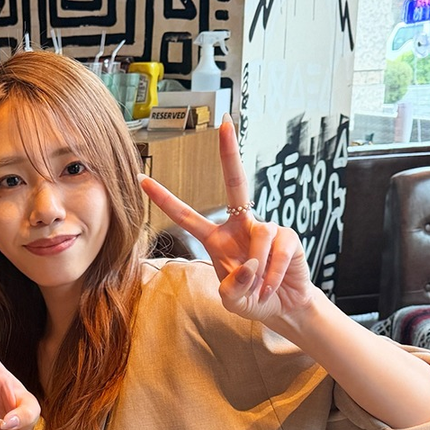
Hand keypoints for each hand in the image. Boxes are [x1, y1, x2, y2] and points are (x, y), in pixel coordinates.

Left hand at [140, 118, 318, 324]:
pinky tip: (273, 285)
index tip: (142, 177)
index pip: (186, 215)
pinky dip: (273, 273)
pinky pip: (277, 249)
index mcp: (216, 239)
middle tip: (225, 122)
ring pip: (259, 236)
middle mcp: (240, 226)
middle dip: (230, 153)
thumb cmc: (253, 299)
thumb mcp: (232, 301)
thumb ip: (232, 288)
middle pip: (235, 183)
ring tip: (261, 288)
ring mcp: (265, 228)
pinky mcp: (288, 237)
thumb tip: (249, 264)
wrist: (284, 307)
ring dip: (258, 270)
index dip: (164, 198)